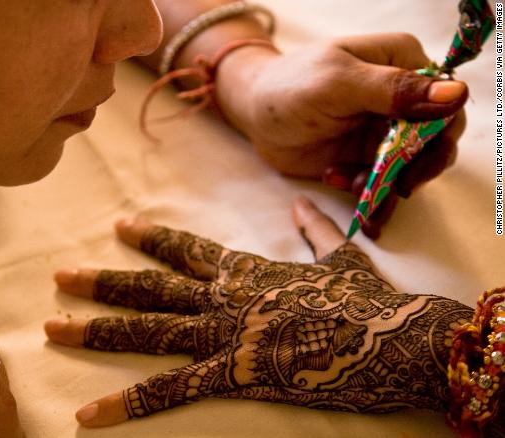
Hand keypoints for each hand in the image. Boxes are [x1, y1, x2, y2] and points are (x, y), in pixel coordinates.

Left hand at [45, 197, 471, 426]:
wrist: (392, 336)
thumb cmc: (368, 301)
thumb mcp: (341, 258)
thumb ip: (314, 230)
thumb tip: (302, 207)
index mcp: (245, 271)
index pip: (186, 249)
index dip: (151, 237)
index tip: (120, 225)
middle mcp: (222, 298)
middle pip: (149, 289)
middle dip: (101, 283)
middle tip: (58, 276)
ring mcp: (222, 335)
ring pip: (146, 331)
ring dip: (95, 330)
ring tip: (52, 327)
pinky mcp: (231, 374)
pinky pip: (169, 390)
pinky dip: (126, 403)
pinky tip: (88, 413)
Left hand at [215, 33, 467, 237]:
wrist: (254, 115)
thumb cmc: (289, 87)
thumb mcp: (338, 83)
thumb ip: (394, 89)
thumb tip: (455, 93)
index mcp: (403, 63)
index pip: (446, 99)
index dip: (439, 132)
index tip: (412, 157)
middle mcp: (403, 97)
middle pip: (437, 139)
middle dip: (416, 168)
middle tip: (395, 187)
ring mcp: (387, 130)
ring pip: (412, 168)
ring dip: (388, 186)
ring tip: (351, 185)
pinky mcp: (369, 158)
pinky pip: (385, 184)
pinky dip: (371, 197)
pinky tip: (342, 189)